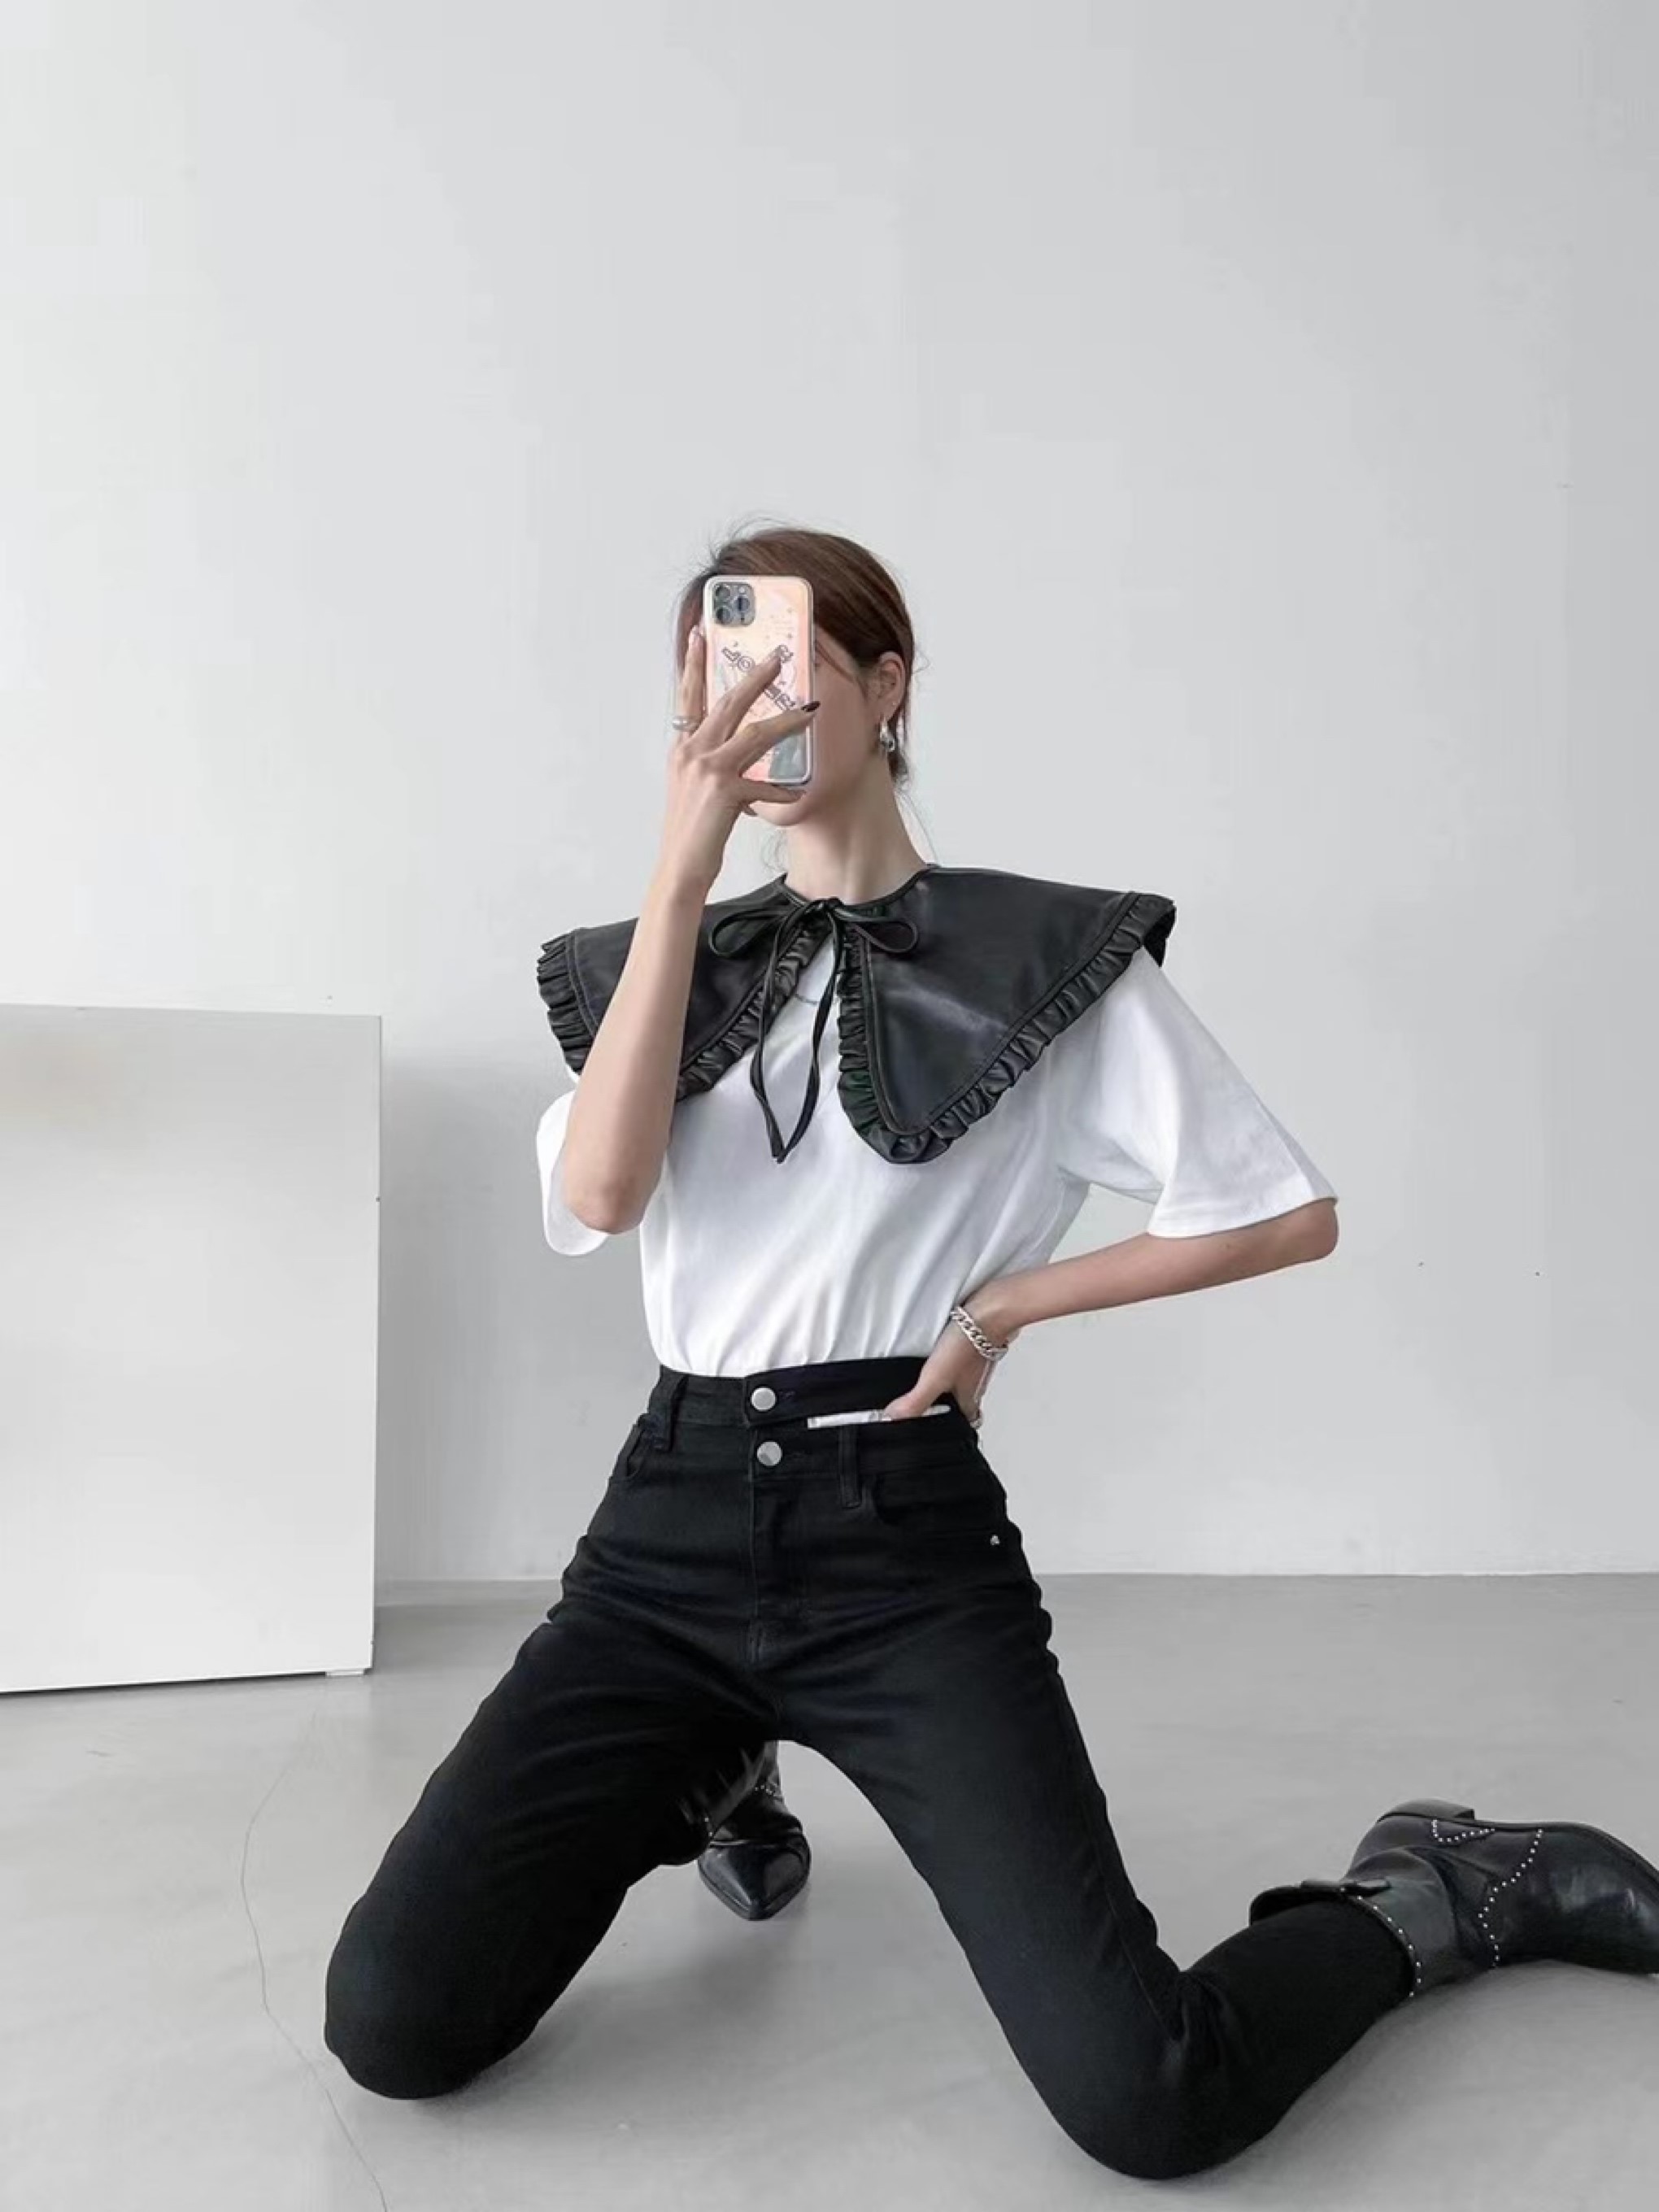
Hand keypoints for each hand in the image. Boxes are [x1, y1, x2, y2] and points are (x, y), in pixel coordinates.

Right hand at [654, 622, 819, 894]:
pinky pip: (764, 783)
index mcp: (682, 748)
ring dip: (786, 719)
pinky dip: (783, 789)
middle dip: (755, 676)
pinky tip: (799, 793)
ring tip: (810, 706)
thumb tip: (738, 759)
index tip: (699, 635)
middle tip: (778, 655)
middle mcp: (690, 752)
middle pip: (728, 702)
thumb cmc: (690, 833)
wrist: (679, 868)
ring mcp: (706, 769)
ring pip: (753, 732)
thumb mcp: (694, 791)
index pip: (688, 697)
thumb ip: (713, 767)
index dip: (693, 664)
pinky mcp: (724, 791)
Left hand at [878, 1301, 1018, 1424]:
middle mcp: (974, 1382)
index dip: (954, 1429)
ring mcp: (976, 1362)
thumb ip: (915, 1401)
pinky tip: (940, 1350)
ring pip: (964, 1379)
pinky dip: (952, 1357)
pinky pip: (963, 1356)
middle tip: (930, 1405)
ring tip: (929, 1379)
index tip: (940, 1431)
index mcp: (967, 1398)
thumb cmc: (970, 1344)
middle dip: (949, 1405)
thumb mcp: (935, 1377)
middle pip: (963, 1401)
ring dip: (950, 1381)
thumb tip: (893, 1419)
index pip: (965, 1423)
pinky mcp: (975, 1342)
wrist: (991, 1310)